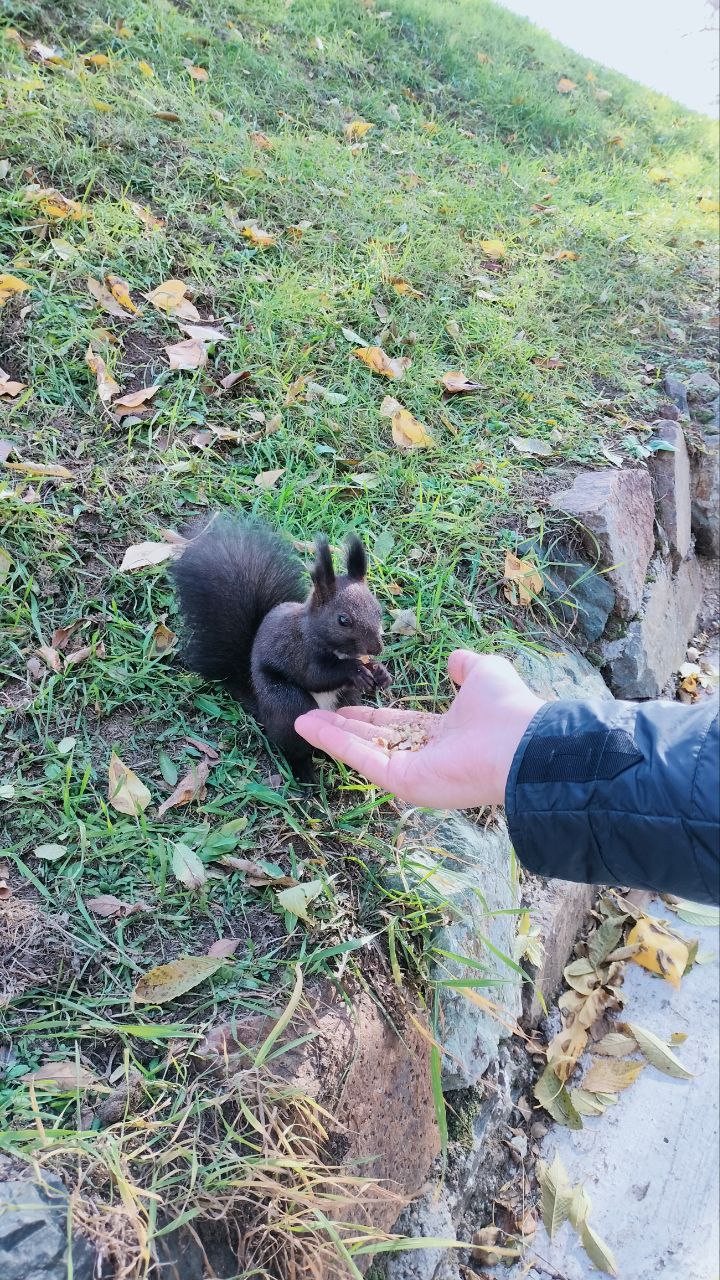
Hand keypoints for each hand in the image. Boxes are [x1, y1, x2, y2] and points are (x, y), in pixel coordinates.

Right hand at [295, 650, 543, 808]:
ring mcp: (411, 771)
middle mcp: (424, 755)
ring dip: (329, 735)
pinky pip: (362, 760)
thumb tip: (456, 659)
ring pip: (362, 749)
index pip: (397, 725)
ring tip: (299, 720)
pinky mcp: (402, 782)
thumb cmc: (505, 709)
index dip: (369, 715)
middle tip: (312, 715)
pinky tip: (309, 726)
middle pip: (373, 739)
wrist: (522, 743)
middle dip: (342, 728)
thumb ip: (467, 666)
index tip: (345, 705)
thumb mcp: (485, 673)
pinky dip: (334, 743)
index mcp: (441, 734)